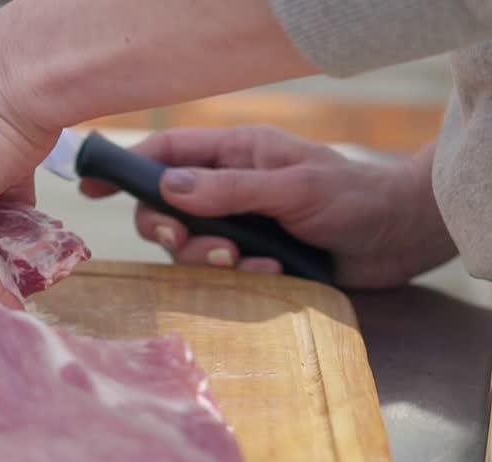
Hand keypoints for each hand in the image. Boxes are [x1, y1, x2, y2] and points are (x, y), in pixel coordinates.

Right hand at [81, 126, 456, 288]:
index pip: (166, 154)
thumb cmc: (354, 199)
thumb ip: (231, 189)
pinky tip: (273, 272)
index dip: (125, 169)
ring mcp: (239, 224)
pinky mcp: (252, 258)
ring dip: (211, 259)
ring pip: (190, 247)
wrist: (400, 238)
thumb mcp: (293, 188)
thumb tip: (168, 187)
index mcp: (235, 154)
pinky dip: (240, 276)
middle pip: (165, 209)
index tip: (90, 186)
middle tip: (187, 244)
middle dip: (170, 231)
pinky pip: (221, 273)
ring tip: (252, 261)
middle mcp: (229, 188)